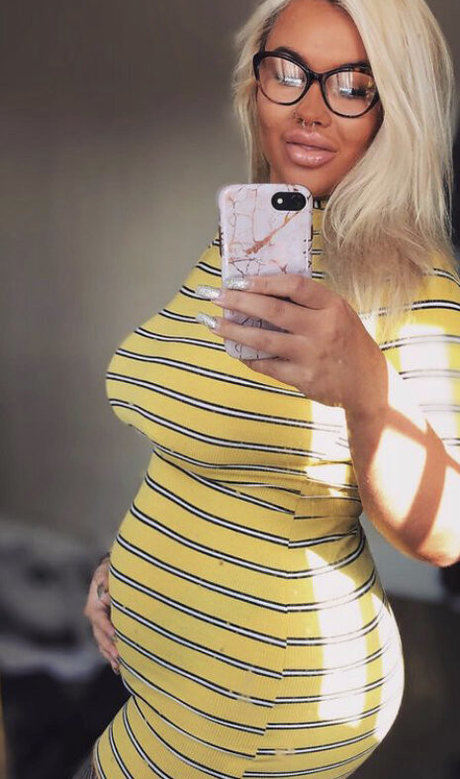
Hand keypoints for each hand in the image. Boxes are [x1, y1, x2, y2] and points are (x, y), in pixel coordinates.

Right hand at [84, 556, 119, 673]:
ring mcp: (100, 624)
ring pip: (102, 643)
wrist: (111, 572)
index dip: (106, 627)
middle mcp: (94, 616)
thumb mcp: (108, 571)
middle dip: (108, 646)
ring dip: (109, 654)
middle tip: (119, 655)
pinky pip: (106, 644)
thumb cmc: (111, 571)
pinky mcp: (106, 629)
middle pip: (99, 635)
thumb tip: (108, 589)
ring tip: (118, 665)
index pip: (98, 618)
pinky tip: (118, 666)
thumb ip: (107, 579)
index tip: (115, 635)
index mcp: (94, 604)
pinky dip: (111, 655)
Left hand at [197, 275, 385, 411]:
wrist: (368, 385)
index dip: (263, 281)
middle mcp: (323, 329)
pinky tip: (236, 352)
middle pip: (273, 311)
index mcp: (333, 306)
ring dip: (234, 331)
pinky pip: (268, 366)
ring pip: (264, 340)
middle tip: (215, 297)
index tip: (237, 281)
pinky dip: (249, 358)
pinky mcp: (304, 378)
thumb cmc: (348, 343)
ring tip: (213, 324)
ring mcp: (312, 355)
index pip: (294, 285)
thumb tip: (263, 290)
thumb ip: (309, 303)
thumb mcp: (339, 314)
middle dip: (239, 302)